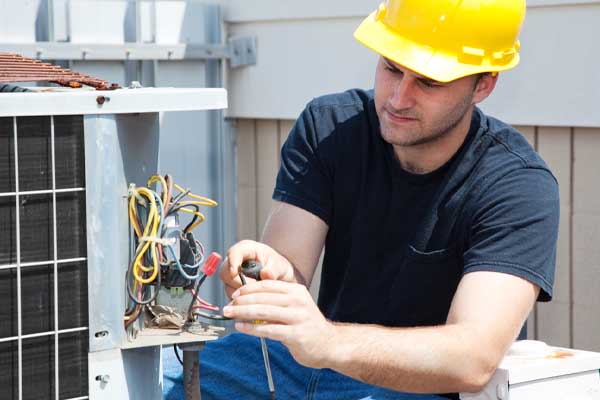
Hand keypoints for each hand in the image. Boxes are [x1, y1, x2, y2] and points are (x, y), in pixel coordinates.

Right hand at [219, 240, 295, 298]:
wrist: (278, 277)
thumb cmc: (277, 267)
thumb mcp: (280, 265)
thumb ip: (273, 269)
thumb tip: (265, 274)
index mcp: (245, 249)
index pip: (233, 253)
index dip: (232, 263)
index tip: (234, 273)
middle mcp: (234, 261)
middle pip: (226, 272)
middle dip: (239, 283)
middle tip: (255, 287)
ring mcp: (230, 276)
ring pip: (228, 287)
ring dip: (242, 293)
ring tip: (259, 292)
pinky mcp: (231, 288)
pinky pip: (232, 297)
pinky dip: (243, 299)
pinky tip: (254, 297)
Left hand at [222, 280, 336, 368]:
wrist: (329, 344)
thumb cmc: (307, 325)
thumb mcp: (296, 305)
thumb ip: (277, 300)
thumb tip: (248, 298)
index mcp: (296, 291)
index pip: (267, 285)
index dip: (248, 289)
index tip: (235, 294)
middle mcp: (297, 301)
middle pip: (262, 297)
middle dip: (241, 301)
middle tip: (227, 306)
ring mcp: (297, 317)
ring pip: (263, 311)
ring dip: (242, 312)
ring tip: (230, 314)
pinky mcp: (295, 334)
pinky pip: (268, 329)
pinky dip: (251, 328)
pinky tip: (241, 327)